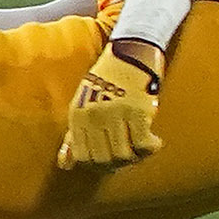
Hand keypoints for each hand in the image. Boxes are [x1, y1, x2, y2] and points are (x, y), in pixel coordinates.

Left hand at [57, 37, 165, 169]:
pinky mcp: (137, 111)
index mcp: (77, 114)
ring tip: (140, 148)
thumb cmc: (105, 82)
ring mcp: (115, 114)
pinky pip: (143, 145)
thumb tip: (64, 166)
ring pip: (123, 155)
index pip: (82, 156)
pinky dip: (151, 148)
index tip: (110, 162)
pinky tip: (154, 141)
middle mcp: (93, 116)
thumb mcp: (83, 105)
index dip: (96, 165)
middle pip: (103, 160)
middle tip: (128, 157)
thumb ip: (74, 136)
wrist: (129, 52)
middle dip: (116, 165)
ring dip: (135, 158)